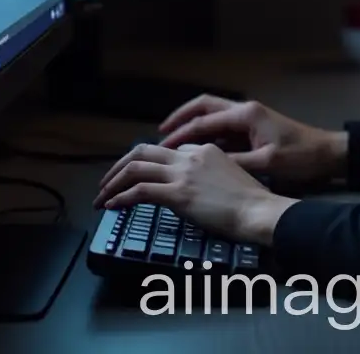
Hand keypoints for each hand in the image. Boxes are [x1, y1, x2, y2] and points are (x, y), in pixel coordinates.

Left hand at [93, 141, 297, 244]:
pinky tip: (113, 206)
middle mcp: (190, 156)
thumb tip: (192, 185)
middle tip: (107, 182)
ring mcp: (183, 174)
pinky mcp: (178, 194)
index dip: (146, 163)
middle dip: (119, 166)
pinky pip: (140, 191)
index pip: (166, 151)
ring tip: (102, 197)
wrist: (257, 210)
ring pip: (135, 168)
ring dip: (113, 182)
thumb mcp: (230, 175)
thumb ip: (208, 172)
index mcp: (204, 149)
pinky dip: (121, 197)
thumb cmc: (250, 200)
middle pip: (143, 152)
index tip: (135, 176)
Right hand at [158, 95, 347, 183]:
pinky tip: (196, 152)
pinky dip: (206, 136)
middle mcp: (244, 111)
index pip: (204, 121)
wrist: (327, 153)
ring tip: (172, 142)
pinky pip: (223, 129)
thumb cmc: (300, 157)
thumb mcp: (267, 164)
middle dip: (181, 118)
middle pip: (204, 107)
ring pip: (213, 116)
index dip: (180, 134)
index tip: (161, 146)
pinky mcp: (253, 130)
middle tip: (160, 134)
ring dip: (192, 126)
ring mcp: (249, 119)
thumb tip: (203, 166)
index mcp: (246, 114)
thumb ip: (235, 163)